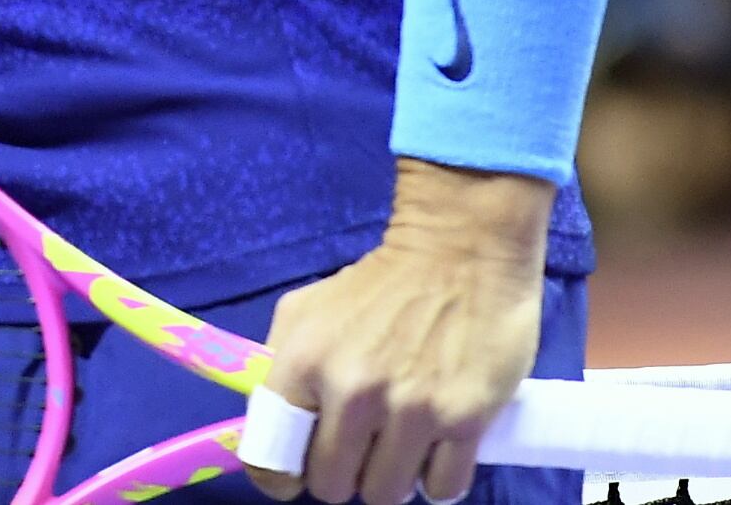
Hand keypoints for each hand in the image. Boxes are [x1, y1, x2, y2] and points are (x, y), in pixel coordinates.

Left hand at [250, 163, 547, 503]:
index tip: (296, 474)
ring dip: (392, 476)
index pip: (271, 458)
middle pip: (332, 487)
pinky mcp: (465, 420)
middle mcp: (353, 391)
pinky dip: (438, 477)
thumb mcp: (307, 310)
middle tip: (361, 447)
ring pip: (386, 495)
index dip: (280, 477)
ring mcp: (411, 409)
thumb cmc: (379, 285)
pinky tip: (437, 446)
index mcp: (304, 363)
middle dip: (344, 473)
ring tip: (401, 443)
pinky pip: (442, 489)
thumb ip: (281, 367)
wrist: (460, 249)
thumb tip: (265, 427)